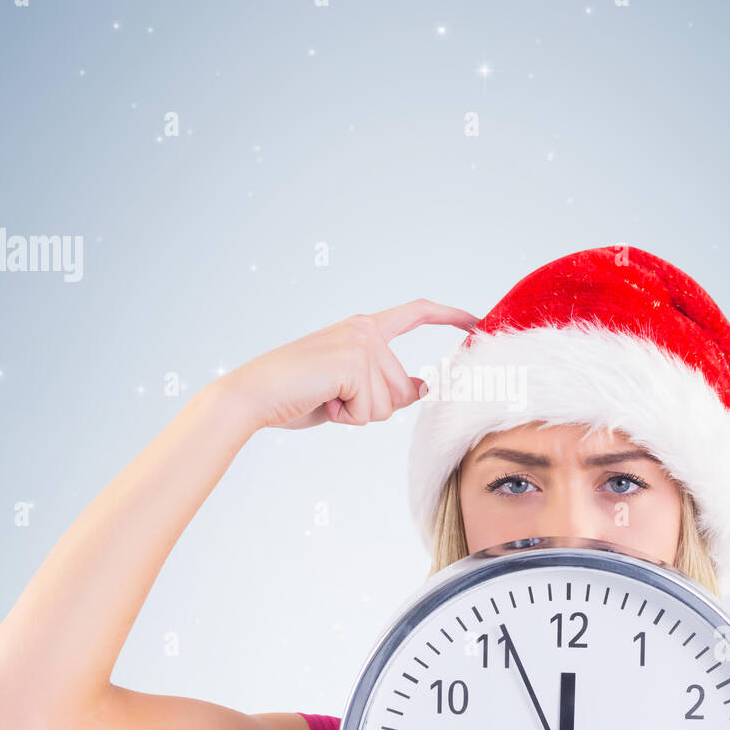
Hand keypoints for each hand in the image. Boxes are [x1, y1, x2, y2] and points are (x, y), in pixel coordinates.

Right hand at [229, 299, 479, 430]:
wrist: (253, 395)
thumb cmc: (296, 394)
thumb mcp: (349, 390)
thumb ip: (384, 386)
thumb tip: (423, 387)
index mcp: (363, 328)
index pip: (417, 313)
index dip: (450, 316)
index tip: (477, 322)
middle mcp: (366, 330)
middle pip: (404, 389)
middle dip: (372, 408)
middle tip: (332, 399)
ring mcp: (361, 344)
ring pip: (389, 404)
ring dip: (357, 414)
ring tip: (325, 398)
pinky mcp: (353, 362)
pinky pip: (370, 410)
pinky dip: (346, 417)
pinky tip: (323, 402)